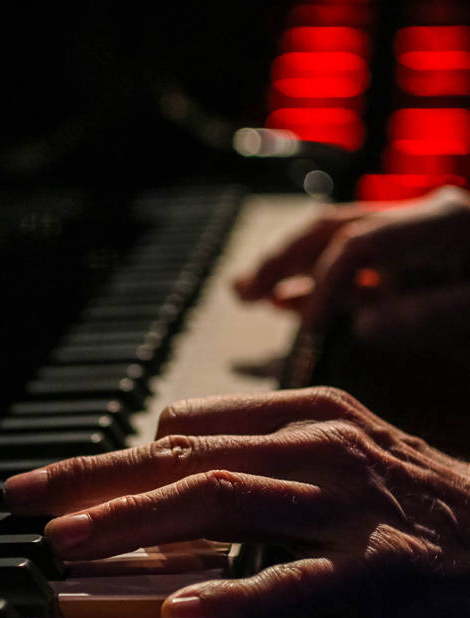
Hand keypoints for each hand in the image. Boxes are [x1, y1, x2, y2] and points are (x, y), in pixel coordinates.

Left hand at [4, 387, 469, 617]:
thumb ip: (258, 458)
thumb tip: (173, 463)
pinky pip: (299, 580)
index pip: (186, 430)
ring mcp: (350, 502)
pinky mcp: (381, 562)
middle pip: (188, 458)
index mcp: (307, 415)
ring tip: (69, 547)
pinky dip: (239, 596)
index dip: (115, 459)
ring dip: (138, 526)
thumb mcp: (337, 457)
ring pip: (225, 503)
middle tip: (24, 500)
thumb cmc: (419, 504)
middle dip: (95, 480)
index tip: (57, 486)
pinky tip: (186, 613)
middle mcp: (320, 445)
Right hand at [234, 186, 469, 340]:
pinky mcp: (410, 261)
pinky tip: (285, 305)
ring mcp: (411, 239)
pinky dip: (316, 285)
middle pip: (333, 228)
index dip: (324, 286)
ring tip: (246, 293)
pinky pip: (351, 267)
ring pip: (332, 241)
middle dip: (284, 260)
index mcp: (440, 224)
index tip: (310, 329)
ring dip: (288, 266)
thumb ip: (430, 316)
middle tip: (245, 293)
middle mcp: (418, 221)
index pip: (358, 245)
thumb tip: (366, 324)